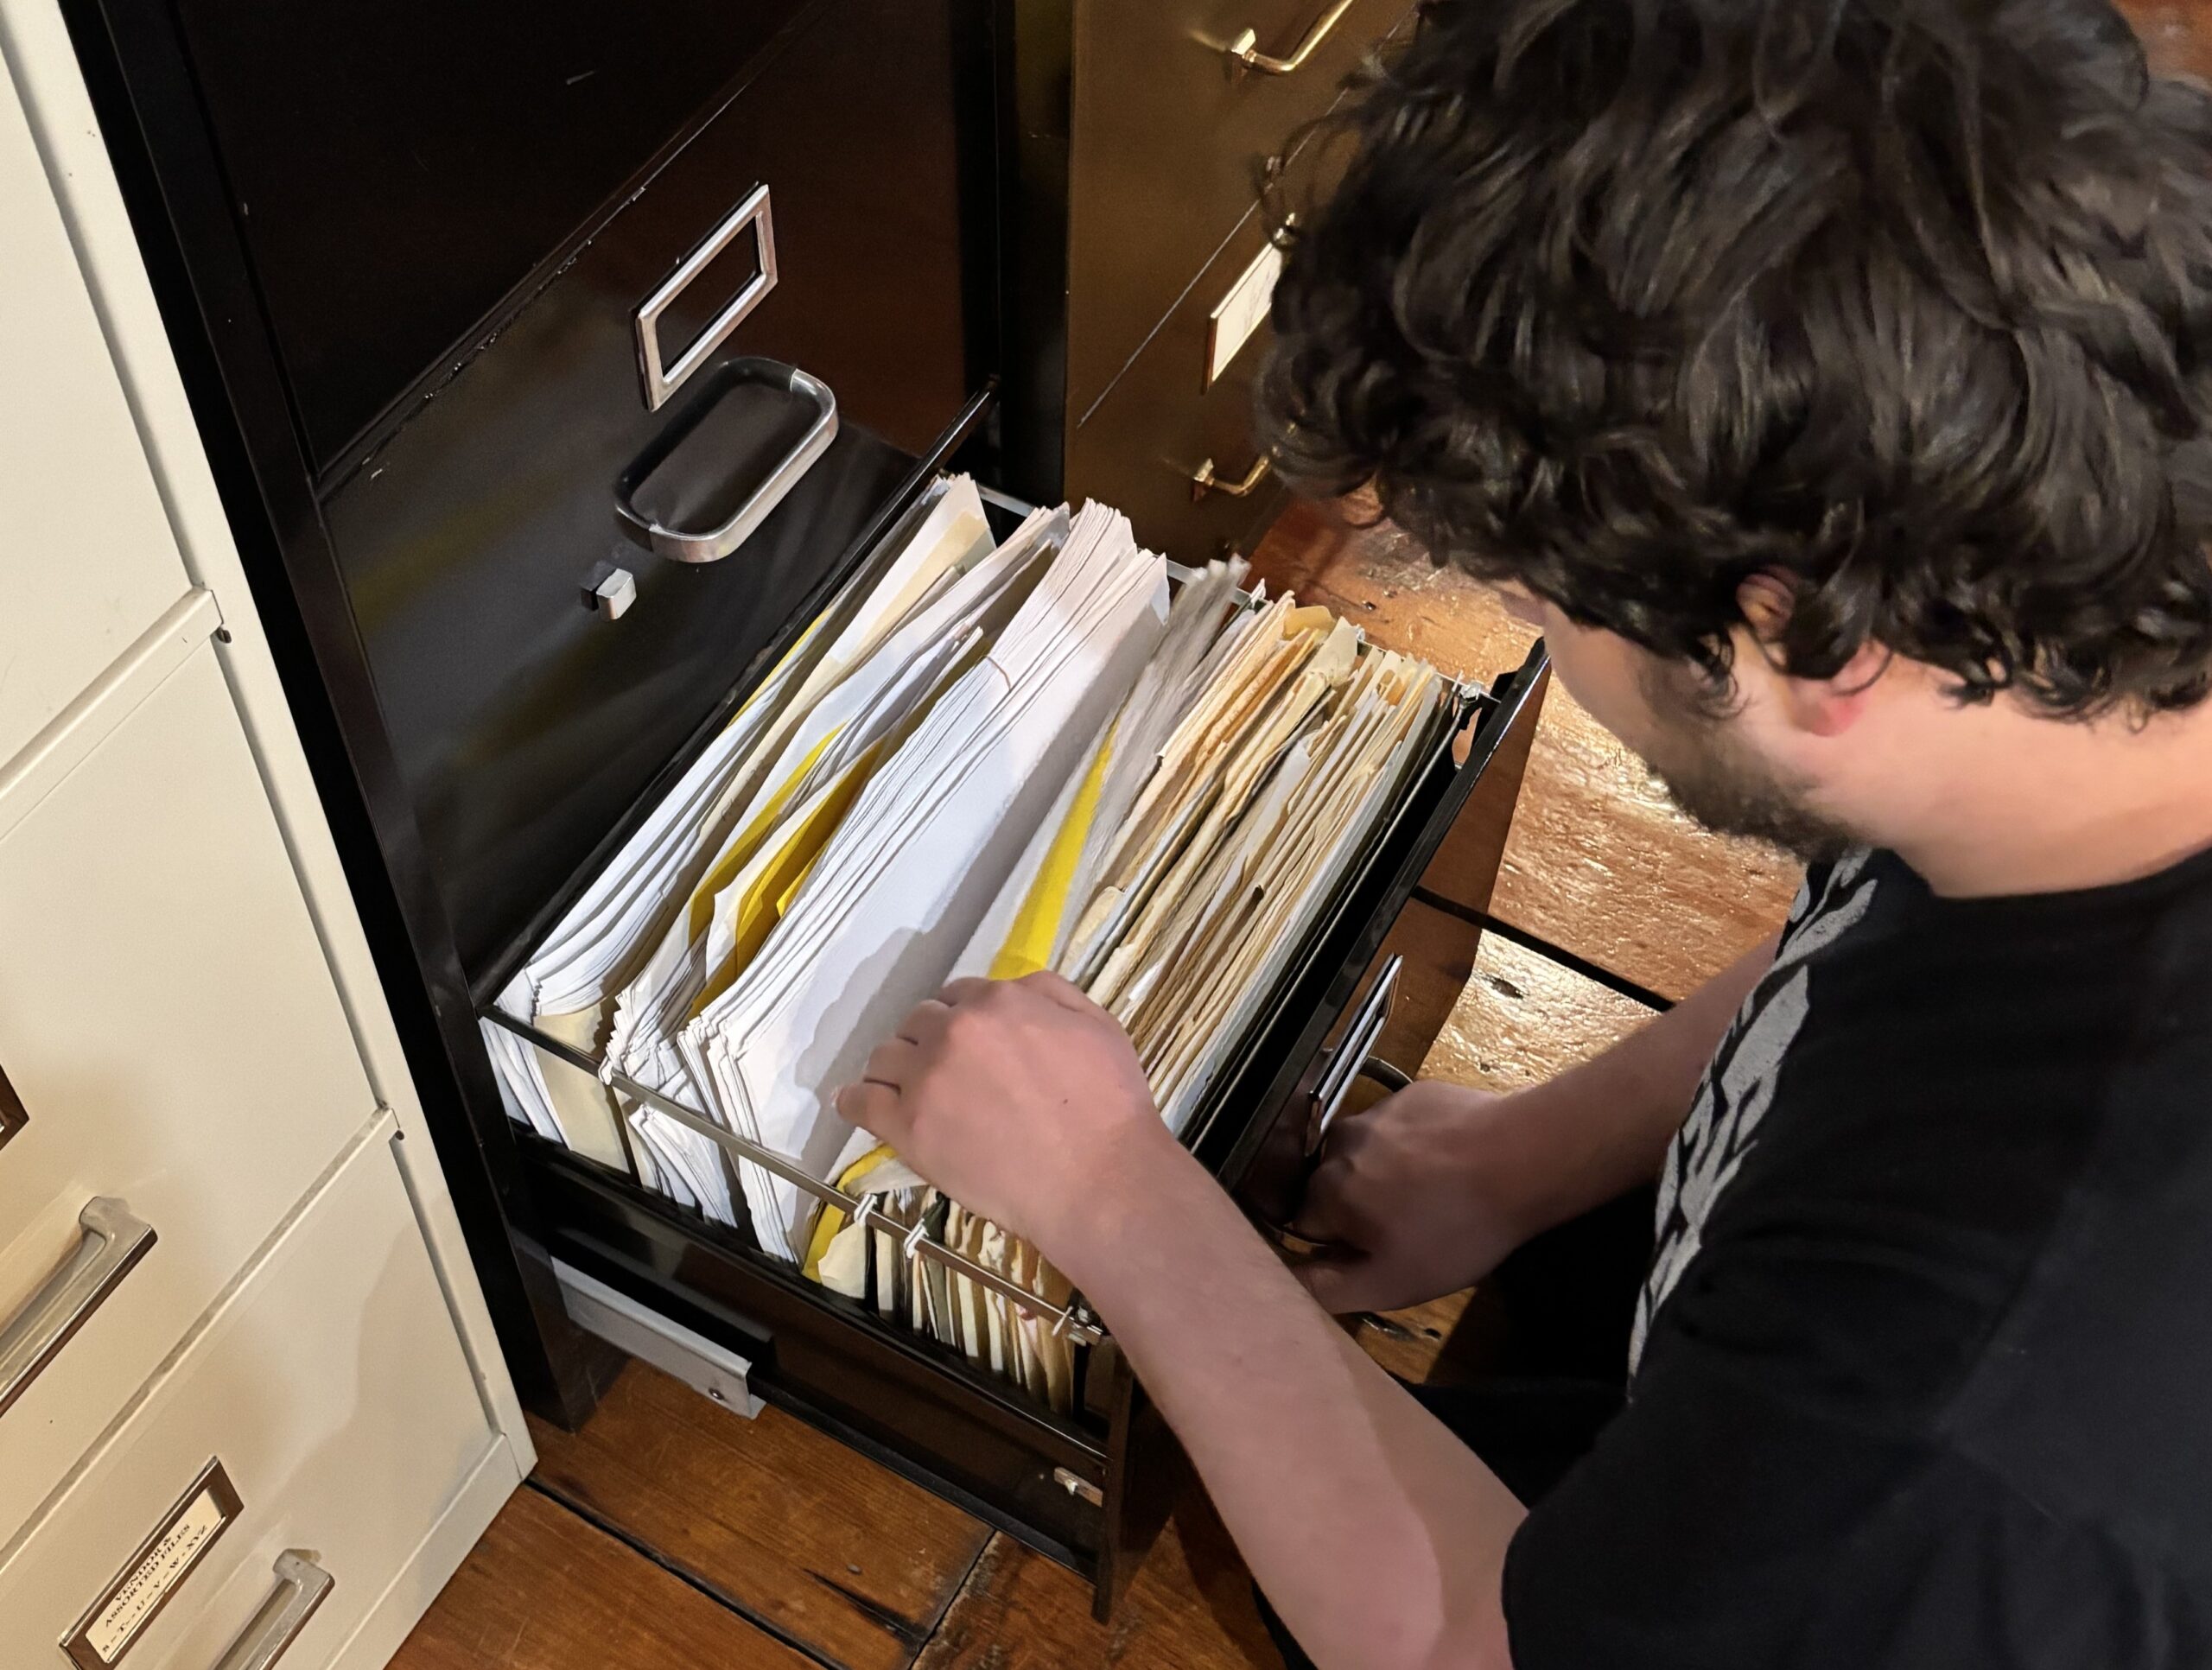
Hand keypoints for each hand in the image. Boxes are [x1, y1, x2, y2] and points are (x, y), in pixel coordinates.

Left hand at [834, 973, 1183, 1265]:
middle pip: (917, 1023)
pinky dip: (853, 1100)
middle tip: (944, 1071)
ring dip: (894, 1068)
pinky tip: (855, 1103)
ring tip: (905, 1090)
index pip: (957, 996)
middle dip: (927, 1041)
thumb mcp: (1096, 1024)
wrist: (1096, 1180)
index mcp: (996, 1002)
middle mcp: (952, 1031)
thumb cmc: (1109, 1105)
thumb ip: (1048, 994)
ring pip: (884, 1057)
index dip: (961, 1019)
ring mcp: (924, 1080)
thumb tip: (1011, 989)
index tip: (967, 1044)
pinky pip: (859, 1102)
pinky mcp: (906, 1128)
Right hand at [1292, 1080, 1544, 1314]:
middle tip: (1411, 1230)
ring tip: (1435, 1196)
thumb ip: (1327, 1287)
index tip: (1380, 1254)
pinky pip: (1398, 1129)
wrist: (1522, 1158)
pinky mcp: (1412, 1095)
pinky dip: (1415, 1147)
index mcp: (1325, 1189)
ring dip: (1387, 1175)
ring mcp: (1377, 1112)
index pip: (1305, 1226)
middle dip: (1361, 1209)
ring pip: (1366, 1155)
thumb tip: (1285, 1283)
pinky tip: (1450, 1164)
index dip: (1340, 1247)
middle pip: (1334, 1187)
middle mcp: (1338, 1142)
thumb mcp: (1391, 1282)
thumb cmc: (1456, 1228)